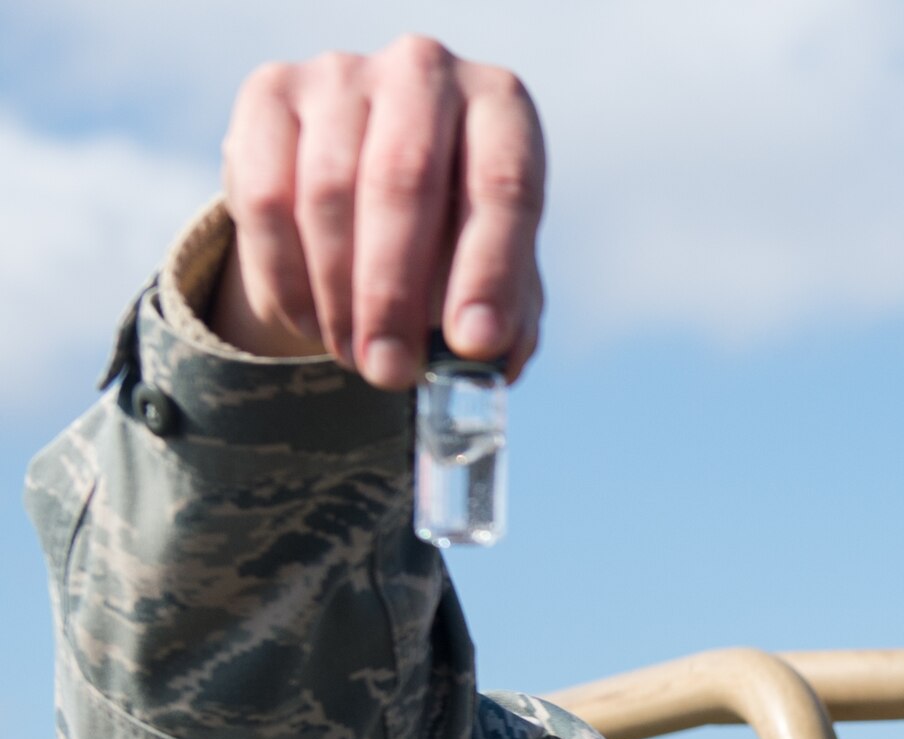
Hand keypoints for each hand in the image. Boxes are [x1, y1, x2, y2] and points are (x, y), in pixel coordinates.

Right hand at [212, 36, 544, 386]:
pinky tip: (310, 322)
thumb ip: (507, 318)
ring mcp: (341, 73)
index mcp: (501, 106)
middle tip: (392, 372)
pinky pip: (264, 196)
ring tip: (356, 358)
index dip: (491, 271)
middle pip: (404, 183)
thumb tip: (493, 362)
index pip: (504, 185)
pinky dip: (285, 274)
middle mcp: (424, 70)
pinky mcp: (268, 93)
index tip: (475, 345)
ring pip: (328, 194)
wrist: (367, 187)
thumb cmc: (453, 238)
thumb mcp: (496, 272)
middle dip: (396, 295)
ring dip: (339, 296)